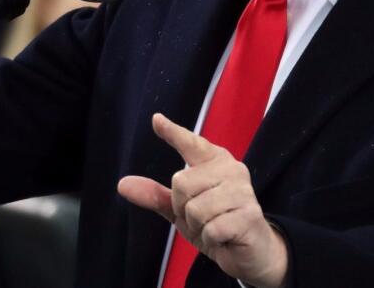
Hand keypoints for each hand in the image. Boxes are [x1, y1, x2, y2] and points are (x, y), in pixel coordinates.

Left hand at [118, 113, 287, 287]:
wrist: (251, 253)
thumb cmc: (216, 224)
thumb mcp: (181, 211)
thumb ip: (156, 196)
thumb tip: (122, 184)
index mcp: (215, 162)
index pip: (191, 143)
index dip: (173, 132)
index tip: (156, 120)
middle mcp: (231, 170)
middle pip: (181, 184)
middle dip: (183, 209)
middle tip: (203, 219)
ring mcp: (243, 191)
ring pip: (195, 209)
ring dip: (198, 228)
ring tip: (215, 228)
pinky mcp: (249, 215)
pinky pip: (210, 228)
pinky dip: (211, 239)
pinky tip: (224, 238)